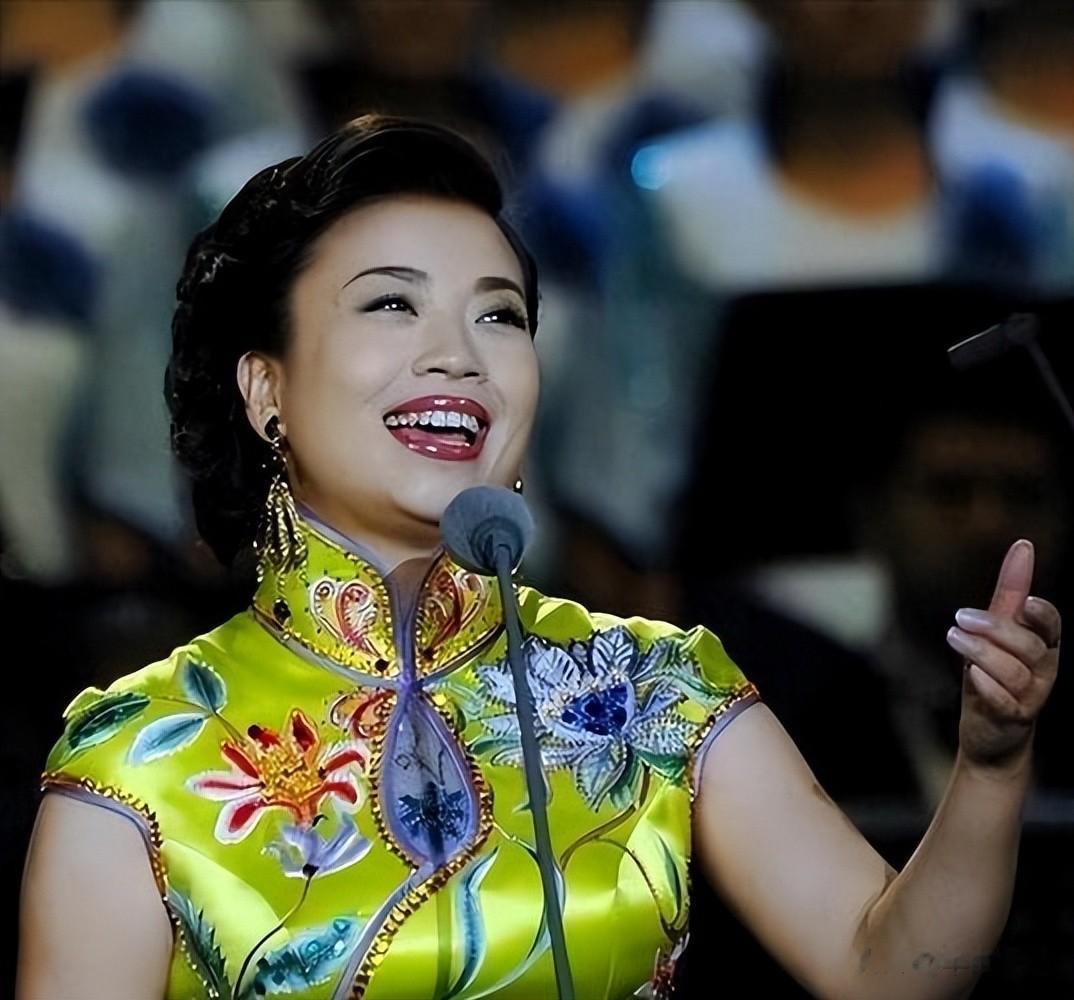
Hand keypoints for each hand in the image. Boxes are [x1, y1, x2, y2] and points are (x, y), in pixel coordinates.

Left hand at [946, 539, 1061, 770]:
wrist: (991, 731)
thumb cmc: (994, 672)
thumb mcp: (998, 631)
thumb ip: (1009, 594)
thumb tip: (1023, 547)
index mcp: (1043, 645)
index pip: (1051, 626)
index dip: (1042, 615)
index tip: (1024, 602)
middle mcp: (1043, 670)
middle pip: (1030, 647)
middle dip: (997, 629)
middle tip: (961, 617)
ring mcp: (1030, 697)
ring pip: (1015, 673)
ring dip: (983, 653)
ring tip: (954, 638)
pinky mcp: (1011, 719)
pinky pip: (1005, 703)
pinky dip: (988, 687)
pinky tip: (971, 675)